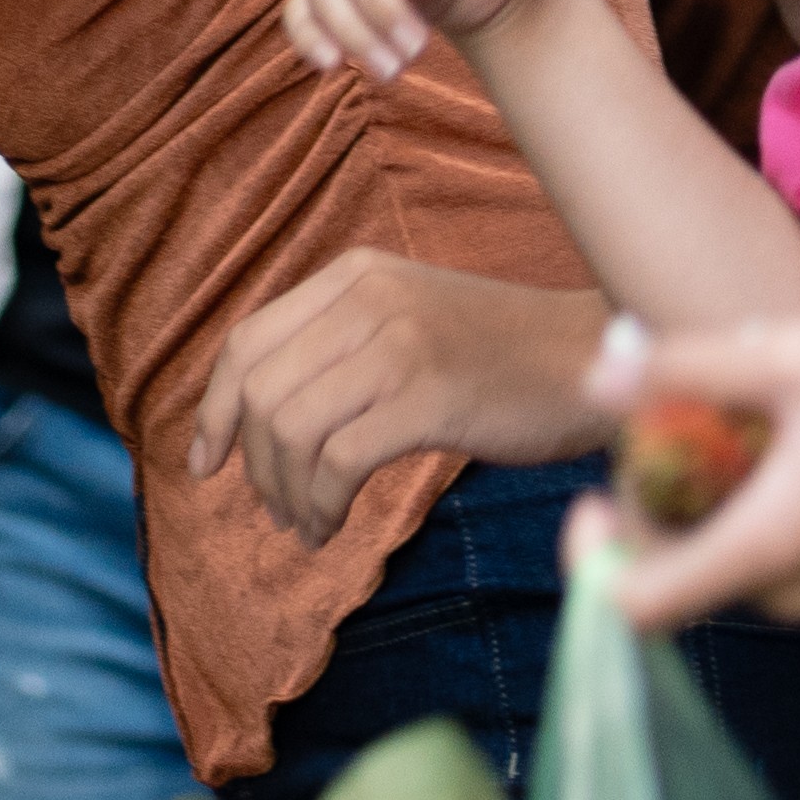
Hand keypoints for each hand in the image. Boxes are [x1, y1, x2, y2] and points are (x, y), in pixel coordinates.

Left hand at [191, 262, 616, 541]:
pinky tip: (333, 524)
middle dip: (255, 465)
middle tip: (278, 509)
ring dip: (287, 492)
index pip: (247, 342)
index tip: (207, 463)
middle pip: (261, 392)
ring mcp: (399, 343)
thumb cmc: (501, 355)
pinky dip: (321, 503)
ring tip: (308, 523)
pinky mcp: (430, 395)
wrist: (592, 356)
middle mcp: (368, 298)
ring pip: (291, 428)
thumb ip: (340, 345)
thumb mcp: (408, 319)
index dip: (215, 409)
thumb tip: (259, 416)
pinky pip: (338, 461)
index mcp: (353, 275)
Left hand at [575, 312, 799, 631]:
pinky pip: (780, 562)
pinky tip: (794, 445)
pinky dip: (761, 513)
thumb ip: (683, 372)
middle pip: (678, 574)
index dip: (594, 558)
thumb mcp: (786, 360)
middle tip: (676, 418)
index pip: (636, 605)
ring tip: (746, 422)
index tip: (594, 493)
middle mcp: (795, 594)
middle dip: (657, 502)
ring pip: (730, 563)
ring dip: (712, 502)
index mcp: (768, 548)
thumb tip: (595, 384)